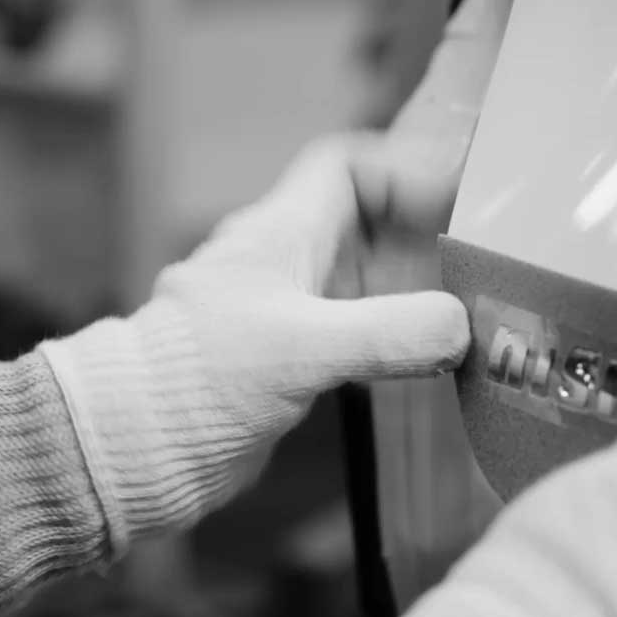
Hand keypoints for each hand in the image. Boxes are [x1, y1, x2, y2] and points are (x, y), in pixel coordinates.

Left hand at [41, 0, 512, 549]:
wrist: (133, 449)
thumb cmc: (197, 381)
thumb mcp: (305, 348)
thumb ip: (390, 333)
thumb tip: (460, 327)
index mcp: (281, 234)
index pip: (344, 168)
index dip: (399, 167)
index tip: (453, 195)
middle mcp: (283, 265)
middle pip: (366, 225)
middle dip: (423, 237)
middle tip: (483, 262)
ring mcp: (283, 315)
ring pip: (362, 283)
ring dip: (412, 295)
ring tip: (471, 315)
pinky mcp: (284, 366)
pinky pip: (352, 336)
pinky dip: (391, 342)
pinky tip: (426, 367)